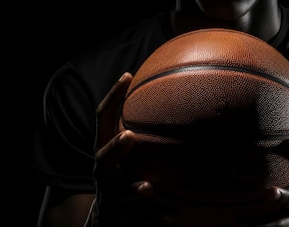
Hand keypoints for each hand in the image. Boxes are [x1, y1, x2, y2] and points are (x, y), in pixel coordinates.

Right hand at [90, 72, 174, 225]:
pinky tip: (174, 217)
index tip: (128, 76)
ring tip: (147, 188)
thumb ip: (146, 134)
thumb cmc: (127, 176)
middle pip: (102, 158)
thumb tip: (185, 96)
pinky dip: (155, 218)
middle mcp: (103, 172)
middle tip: (130, 137)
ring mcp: (108, 197)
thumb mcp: (129, 155)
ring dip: (133, 189)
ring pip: (118, 194)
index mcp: (106, 150)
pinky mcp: (116, 219)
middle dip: (115, 148)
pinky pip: (137, 220)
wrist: (108, 219)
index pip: (103, 118)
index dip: (112, 97)